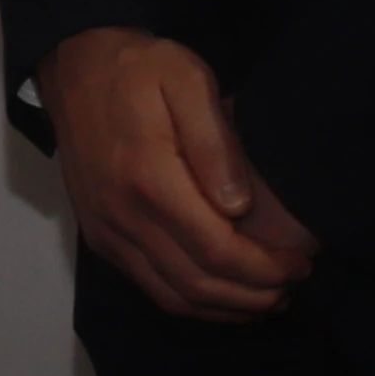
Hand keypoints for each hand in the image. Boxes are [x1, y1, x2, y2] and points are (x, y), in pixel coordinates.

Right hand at [42, 27, 315, 322]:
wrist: (75, 67)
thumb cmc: (139, 68)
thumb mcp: (186, 78)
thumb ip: (213, 141)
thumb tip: (238, 206)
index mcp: (149, 178)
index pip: (216, 249)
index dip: (263, 267)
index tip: (299, 264)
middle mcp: (123, 217)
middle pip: (197, 283)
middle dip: (253, 294)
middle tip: (292, 285)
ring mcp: (108, 233)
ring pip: (173, 297)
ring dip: (225, 308)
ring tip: (268, 298)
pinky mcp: (101, 239)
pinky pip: (150, 287)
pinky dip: (192, 302)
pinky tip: (223, 295)